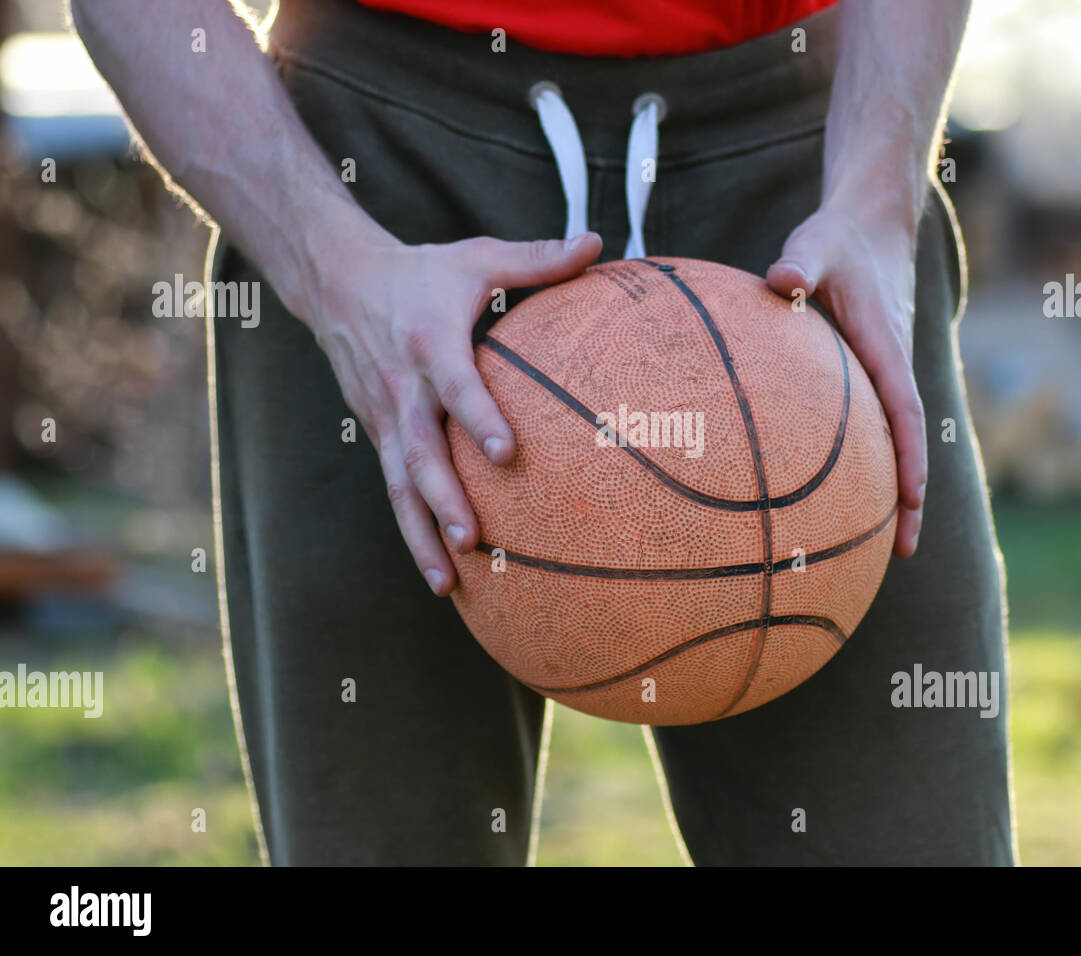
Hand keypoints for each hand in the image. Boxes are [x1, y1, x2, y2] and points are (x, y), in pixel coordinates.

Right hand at [304, 229, 602, 594]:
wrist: (338, 282)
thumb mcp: (476, 257)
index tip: (506, 454)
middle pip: (419, 453)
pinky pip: (394, 489)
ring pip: (400, 485)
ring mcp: (385, 417)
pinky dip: (412, 531)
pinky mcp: (379, 434)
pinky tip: (437, 573)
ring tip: (447, 583)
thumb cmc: (422, 272)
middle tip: (473, 540)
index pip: (454, 386)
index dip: (477, 418)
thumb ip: (537, 258)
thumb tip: (598, 243)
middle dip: (443, 500)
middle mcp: (402, 388)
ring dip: (421, 535)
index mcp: (430, 343)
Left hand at [767, 208, 924, 557]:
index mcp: (886, 347)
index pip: (906, 413)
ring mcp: (881, 373)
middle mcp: (890, 367)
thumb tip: (781, 280)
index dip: (910, 459)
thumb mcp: (817, 243)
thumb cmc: (839, 237)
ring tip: (870, 544)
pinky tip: (831, 491)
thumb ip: (801, 261)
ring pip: (890, 439)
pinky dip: (862, 461)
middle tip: (901, 551)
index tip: (910, 503)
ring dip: (888, 487)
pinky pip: (870, 424)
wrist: (871, 223)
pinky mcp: (867, 373)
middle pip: (906, 443)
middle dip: (908, 497)